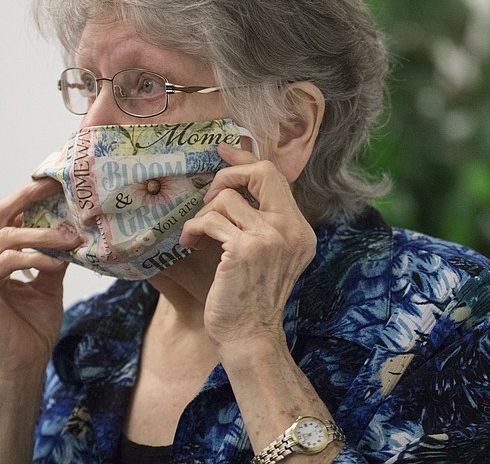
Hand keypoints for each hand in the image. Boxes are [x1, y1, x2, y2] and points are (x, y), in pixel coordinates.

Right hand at [0, 179, 81, 379]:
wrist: (21, 364)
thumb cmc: (31, 327)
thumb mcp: (47, 283)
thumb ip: (51, 256)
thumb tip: (72, 231)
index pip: (3, 216)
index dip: (27, 197)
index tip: (55, 183)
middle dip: (28, 197)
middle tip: (57, 188)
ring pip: (7, 236)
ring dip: (44, 234)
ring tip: (72, 239)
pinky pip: (8, 261)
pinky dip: (36, 258)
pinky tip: (58, 262)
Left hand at [180, 143, 316, 348]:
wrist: (250, 336)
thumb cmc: (250, 298)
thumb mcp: (268, 256)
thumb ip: (261, 223)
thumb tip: (233, 182)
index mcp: (299, 230)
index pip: (277, 177)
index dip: (247, 161)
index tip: (224, 151)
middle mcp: (291, 229)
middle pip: (262, 172)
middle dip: (228, 176)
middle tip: (209, 196)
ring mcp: (270, 238)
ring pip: (227, 198)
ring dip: (203, 214)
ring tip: (197, 234)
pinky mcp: (245, 248)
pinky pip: (211, 219)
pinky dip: (194, 228)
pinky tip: (190, 243)